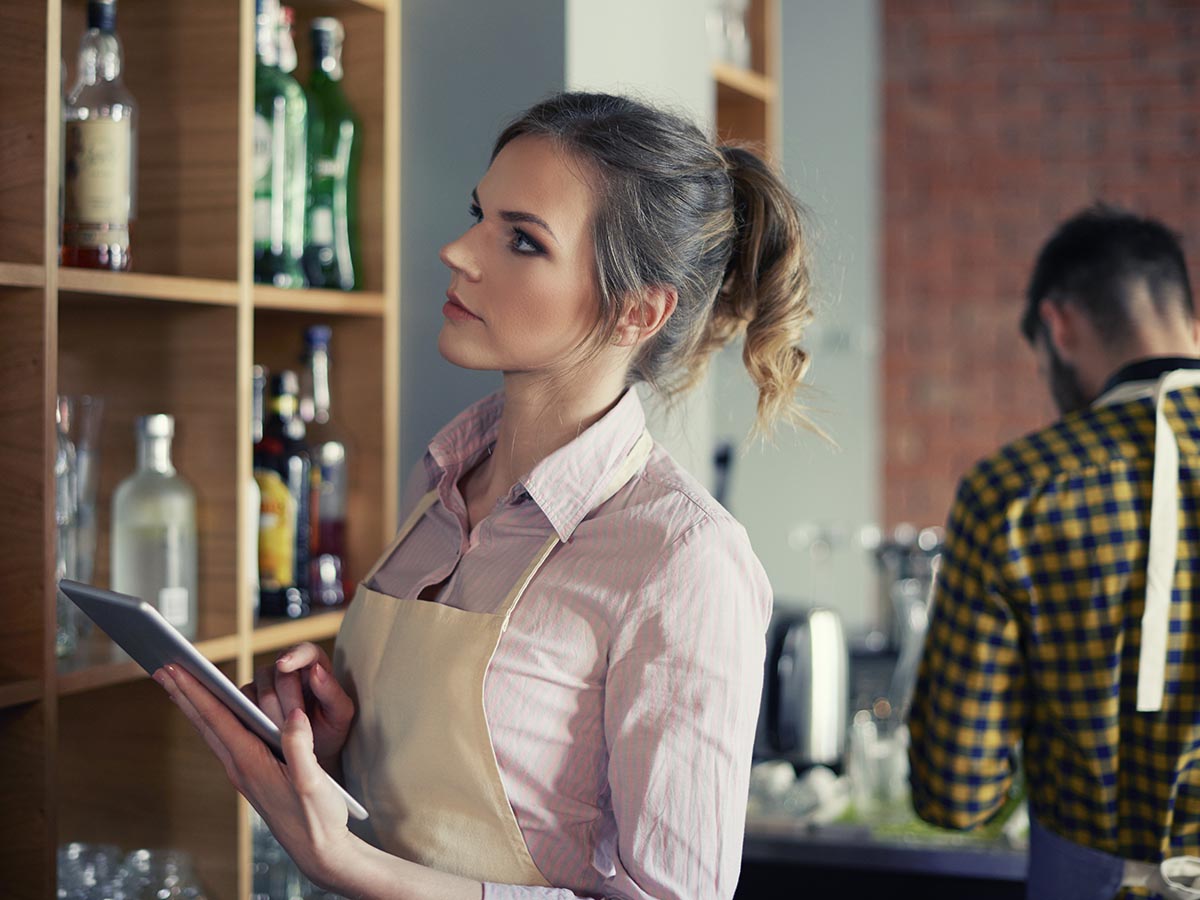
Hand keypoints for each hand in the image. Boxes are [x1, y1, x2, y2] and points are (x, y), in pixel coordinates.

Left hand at [154, 664, 361, 892]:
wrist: (318, 850)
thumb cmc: (317, 817)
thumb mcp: (312, 783)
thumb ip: (300, 748)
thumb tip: (293, 715)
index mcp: (251, 762)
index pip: (217, 719)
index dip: (195, 691)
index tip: (174, 669)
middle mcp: (240, 766)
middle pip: (204, 722)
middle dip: (183, 693)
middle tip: (161, 668)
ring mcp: (243, 771)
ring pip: (210, 731)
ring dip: (193, 705)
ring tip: (178, 683)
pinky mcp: (251, 774)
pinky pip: (223, 739)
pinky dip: (211, 719)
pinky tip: (211, 713)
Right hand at [242, 642, 354, 776]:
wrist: (310, 753)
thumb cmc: (329, 729)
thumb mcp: (340, 715)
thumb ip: (332, 692)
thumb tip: (316, 670)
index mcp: (314, 664)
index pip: (304, 651)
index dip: (293, 656)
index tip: (283, 665)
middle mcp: (286, 669)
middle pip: (279, 676)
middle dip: (289, 703)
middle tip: (299, 724)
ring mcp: (264, 683)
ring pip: (259, 692)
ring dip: (272, 715)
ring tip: (287, 732)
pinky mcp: (246, 699)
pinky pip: (242, 705)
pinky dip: (254, 720)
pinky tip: (266, 733)